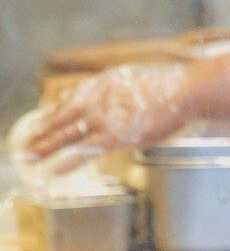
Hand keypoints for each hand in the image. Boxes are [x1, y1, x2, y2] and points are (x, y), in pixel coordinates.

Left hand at [14, 62, 190, 170]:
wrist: (183, 90)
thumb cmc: (169, 86)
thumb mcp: (138, 78)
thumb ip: (120, 88)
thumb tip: (115, 98)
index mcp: (102, 83)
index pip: (70, 98)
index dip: (55, 111)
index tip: (43, 118)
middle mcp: (96, 98)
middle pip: (61, 117)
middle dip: (41, 131)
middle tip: (24, 142)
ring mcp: (103, 118)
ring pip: (65, 135)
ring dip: (44, 147)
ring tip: (27, 157)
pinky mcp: (114, 136)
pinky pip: (83, 152)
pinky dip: (66, 163)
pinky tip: (52, 172)